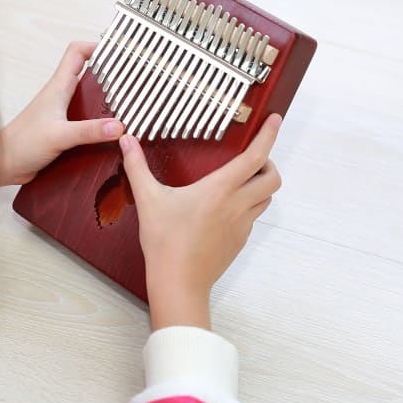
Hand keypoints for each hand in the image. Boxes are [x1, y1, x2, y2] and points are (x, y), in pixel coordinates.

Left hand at [0, 42, 123, 186]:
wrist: (2, 164)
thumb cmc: (21, 143)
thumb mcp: (59, 135)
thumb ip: (88, 131)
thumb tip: (118, 126)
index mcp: (58, 87)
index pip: (77, 52)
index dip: (97, 47)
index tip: (119, 53)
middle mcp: (61, 96)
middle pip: (89, 75)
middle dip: (110, 76)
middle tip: (132, 83)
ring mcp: (63, 114)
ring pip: (90, 101)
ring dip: (107, 104)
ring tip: (129, 109)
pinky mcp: (64, 131)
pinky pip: (87, 123)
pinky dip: (100, 126)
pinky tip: (112, 136)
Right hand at [119, 114, 282, 329]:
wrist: (178, 283)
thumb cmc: (165, 242)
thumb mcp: (148, 200)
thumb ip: (137, 167)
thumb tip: (126, 141)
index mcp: (220, 189)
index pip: (255, 156)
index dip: (269, 135)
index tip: (275, 119)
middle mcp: (237, 205)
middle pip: (273, 178)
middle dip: (268, 163)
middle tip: (252, 158)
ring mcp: (242, 225)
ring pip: (267, 199)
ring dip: (261, 185)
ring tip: (241, 180)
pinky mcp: (239, 241)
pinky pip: (254, 218)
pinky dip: (249, 206)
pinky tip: (227, 208)